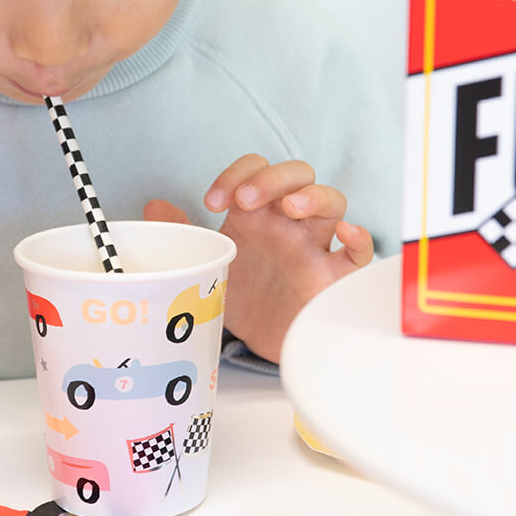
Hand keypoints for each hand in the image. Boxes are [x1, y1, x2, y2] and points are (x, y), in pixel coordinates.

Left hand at [144, 155, 372, 362]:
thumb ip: (183, 234)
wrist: (261, 346)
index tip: (213, 202)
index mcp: (257, 213)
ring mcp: (315, 247)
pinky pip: (360, 252)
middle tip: (246, 201)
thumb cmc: (242, 297)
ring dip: (313, 197)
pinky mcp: (335, 278)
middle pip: (297, 175)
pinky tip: (345, 233)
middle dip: (273, 178)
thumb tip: (155, 207)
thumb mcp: (207, 263)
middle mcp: (288, 223)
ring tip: (290, 209)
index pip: (255, 169)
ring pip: (332, 202)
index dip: (237, 174)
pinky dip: (359, 238)